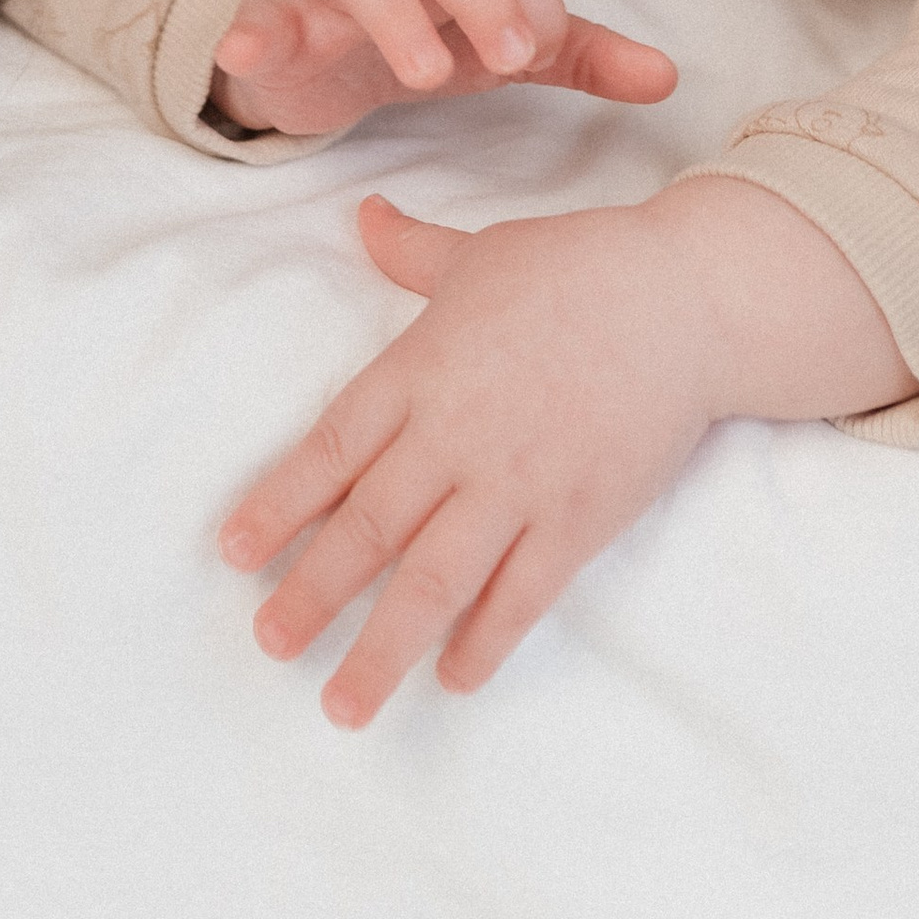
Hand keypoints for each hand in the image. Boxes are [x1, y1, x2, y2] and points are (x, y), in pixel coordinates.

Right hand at [209, 0, 676, 136]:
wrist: (311, 51)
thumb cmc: (418, 33)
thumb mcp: (497, 46)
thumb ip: (577, 55)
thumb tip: (668, 77)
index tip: (536, 58)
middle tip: (508, 59)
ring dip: (393, 13)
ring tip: (424, 73)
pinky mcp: (270, 18)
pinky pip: (258, 14)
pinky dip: (253, 30)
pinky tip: (249, 54)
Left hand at [221, 181, 916, 724]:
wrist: (687, 299)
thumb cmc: (578, 267)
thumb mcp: (482, 252)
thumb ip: (411, 250)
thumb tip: (362, 214)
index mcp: (423, 368)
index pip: (332, 447)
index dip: (278, 502)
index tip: (231, 553)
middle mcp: (459, 435)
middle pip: (370, 527)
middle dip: (312, 592)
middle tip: (268, 644)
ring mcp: (520, 483)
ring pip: (436, 579)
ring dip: (383, 645)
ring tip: (342, 704)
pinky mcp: (579, 518)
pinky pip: (522, 595)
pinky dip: (485, 640)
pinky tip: (452, 678)